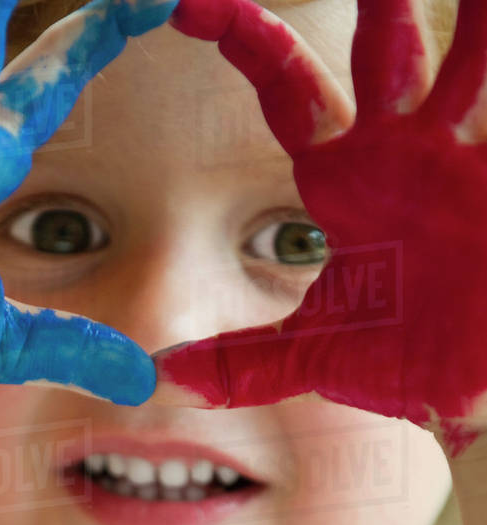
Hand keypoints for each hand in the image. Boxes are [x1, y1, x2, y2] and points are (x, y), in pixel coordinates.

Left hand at [156, 0, 486, 458]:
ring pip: (467, 51)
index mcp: (347, 181)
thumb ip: (246, 361)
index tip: (190, 2)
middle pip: (382, 43)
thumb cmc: (408, 363)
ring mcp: (464, 155)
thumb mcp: (317, 353)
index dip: (248, 41)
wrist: (480, 390)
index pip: (290, 91)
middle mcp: (403, 150)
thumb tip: (166, 376)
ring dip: (467, 10)